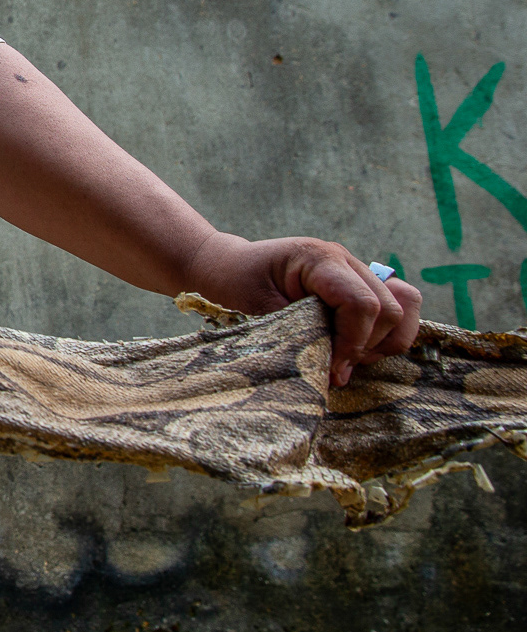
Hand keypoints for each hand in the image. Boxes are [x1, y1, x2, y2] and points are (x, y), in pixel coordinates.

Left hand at [180, 233, 421, 387]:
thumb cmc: (235, 284)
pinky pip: (397, 309)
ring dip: (383, 342)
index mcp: (320, 259)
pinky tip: (353, 350)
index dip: (353, 344)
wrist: (227, 267)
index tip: (332, 371)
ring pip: (404, 308)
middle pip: (390, 309)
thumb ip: (298, 336)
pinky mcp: (361, 286)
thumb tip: (334, 373)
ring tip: (346, 358)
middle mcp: (346, 261)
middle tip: (335, 367)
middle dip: (367, 346)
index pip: (363, 304)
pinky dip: (384, 336)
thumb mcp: (257, 310)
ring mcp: (358, 271)